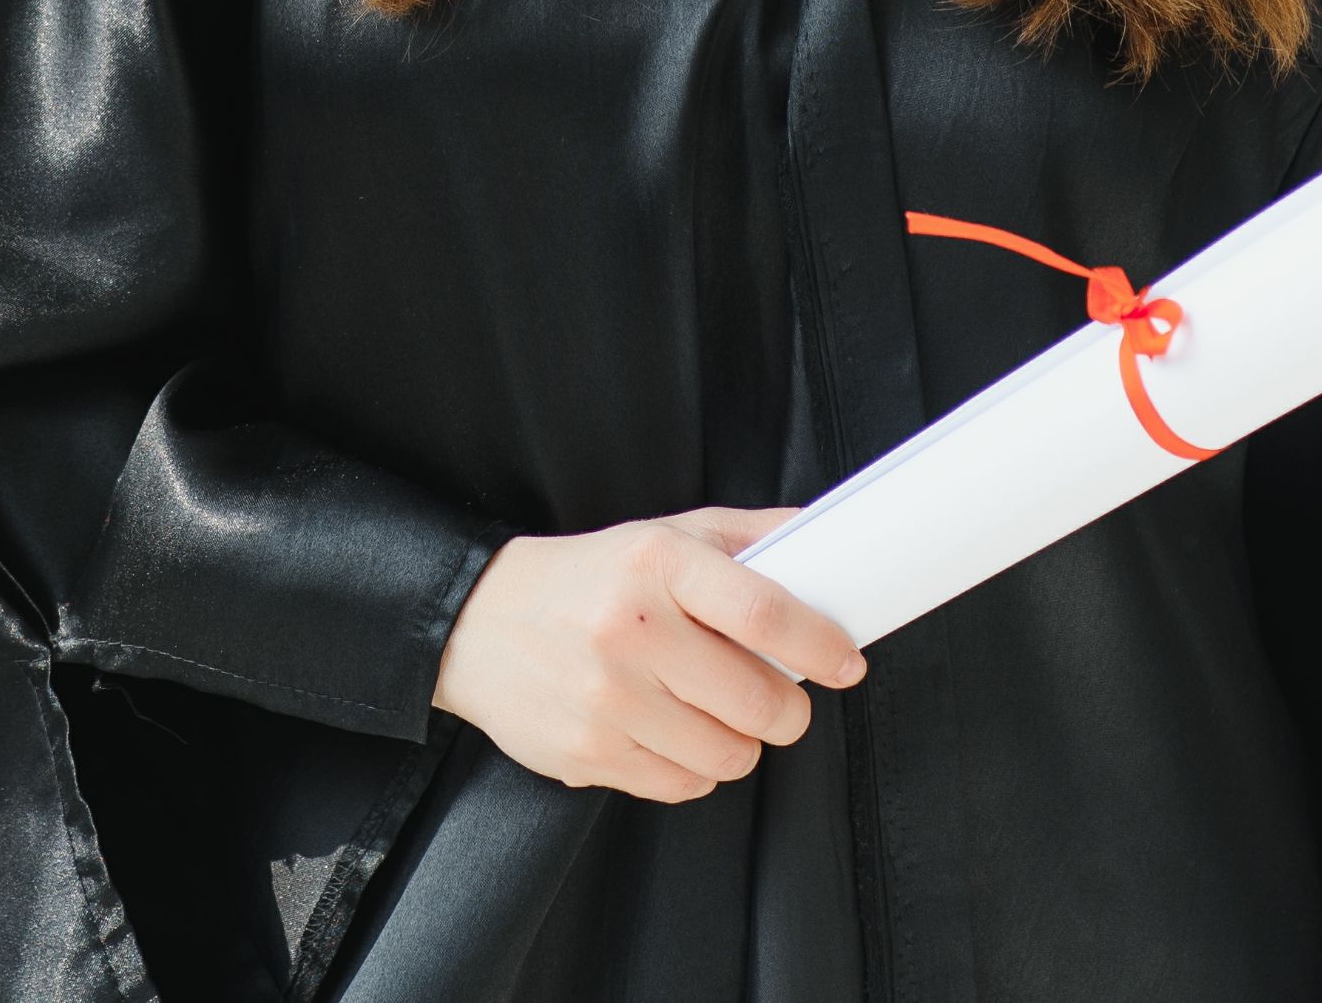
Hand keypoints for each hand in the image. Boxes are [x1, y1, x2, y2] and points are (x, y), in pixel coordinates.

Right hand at [429, 506, 866, 801]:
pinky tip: (671, 734)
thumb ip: (746, 537)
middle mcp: (629, 629)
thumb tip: (825, 538)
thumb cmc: (587, 578)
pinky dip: (694, 768)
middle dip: (787, 710)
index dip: (820, 646)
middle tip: (777, 698)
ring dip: (739, 742)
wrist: (476, 622)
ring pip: (728, 755)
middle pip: (759, 701)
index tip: (845, 663)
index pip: (763, 612)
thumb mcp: (662, 535)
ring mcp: (605, 698)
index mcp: (656, 564)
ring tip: (713, 713)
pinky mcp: (586, 752)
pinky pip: (683, 786)